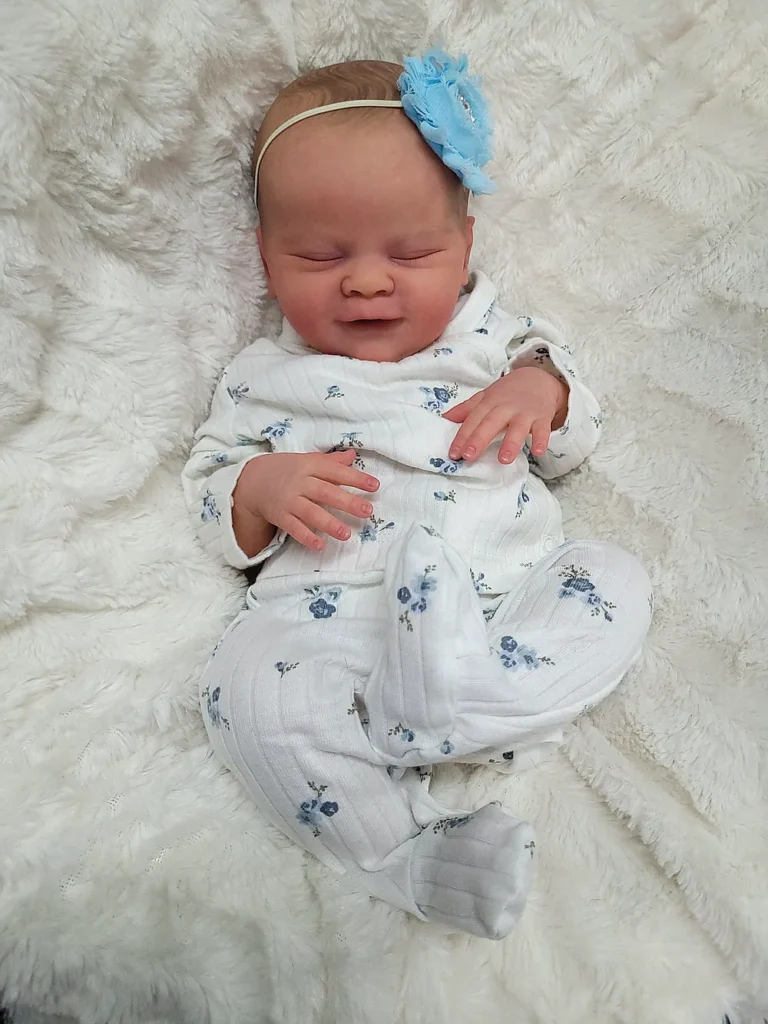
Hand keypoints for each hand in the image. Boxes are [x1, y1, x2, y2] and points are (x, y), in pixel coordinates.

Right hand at [233, 449, 379, 551]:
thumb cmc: (287, 470)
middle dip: (347, 502)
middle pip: (326, 492)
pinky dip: (306, 537)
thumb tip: (353, 455)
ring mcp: (289, 501)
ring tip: (346, 534)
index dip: (355, 478)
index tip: (375, 485)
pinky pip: (294, 528)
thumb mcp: (307, 460)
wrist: (253, 480)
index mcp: (309, 466)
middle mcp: (300, 483)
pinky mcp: (280, 516)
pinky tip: (320, 545)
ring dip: (329, 524)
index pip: (335, 471)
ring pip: (311, 513)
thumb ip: (331, 461)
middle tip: (367, 511)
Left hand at [443, 366, 567, 464]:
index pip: (473, 420)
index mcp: (489, 403)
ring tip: (504, 460)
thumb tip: (444, 418)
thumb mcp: (486, 397)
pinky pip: (543, 430)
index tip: (453, 453)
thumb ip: (466, 409)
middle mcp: (506, 407)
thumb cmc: (508, 393)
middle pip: (491, 423)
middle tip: (469, 456)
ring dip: (511, 443)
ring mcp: (525, 413)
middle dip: (479, 439)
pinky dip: (542, 440)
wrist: (539, 379)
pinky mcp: (542, 418)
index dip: (462, 437)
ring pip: (517, 428)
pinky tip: (538, 452)